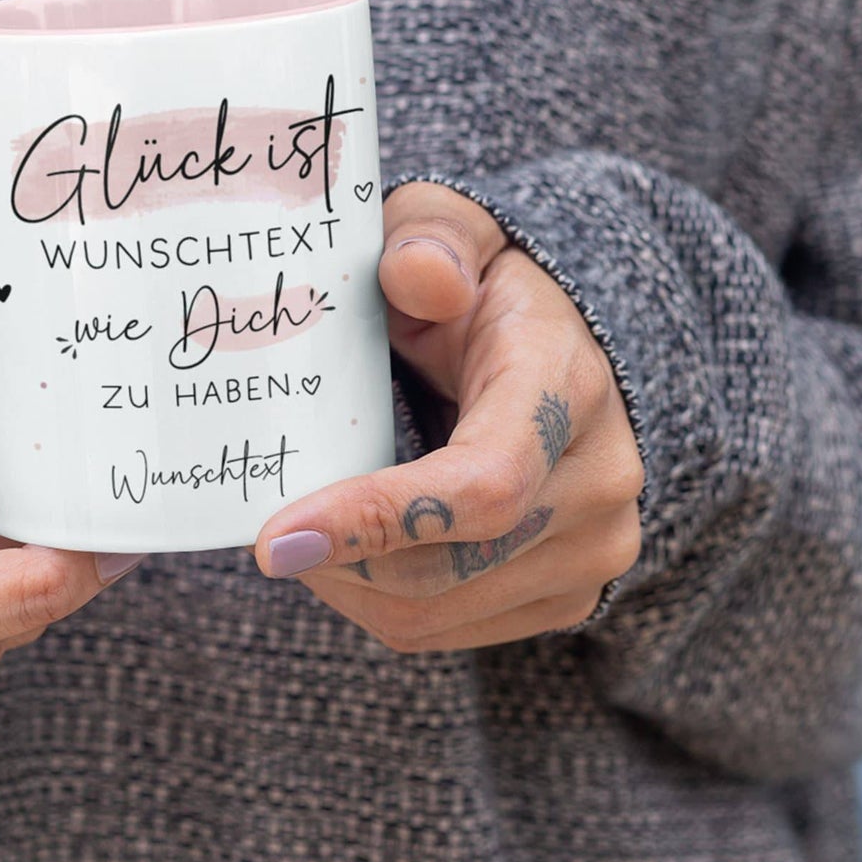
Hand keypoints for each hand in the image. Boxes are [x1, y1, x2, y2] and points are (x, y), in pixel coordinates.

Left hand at [247, 182, 643, 649]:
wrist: (569, 347)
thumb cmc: (486, 285)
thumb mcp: (454, 231)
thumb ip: (431, 239)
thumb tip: (417, 276)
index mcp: (566, 387)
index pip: (481, 484)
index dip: (376, 519)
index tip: (274, 538)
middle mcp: (598, 481)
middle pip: (445, 567)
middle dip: (335, 559)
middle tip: (263, 530)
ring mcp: (592, 550)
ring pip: (434, 613)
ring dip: (347, 585)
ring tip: (303, 532)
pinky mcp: (568, 597)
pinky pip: (447, 631)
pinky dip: (378, 601)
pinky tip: (351, 550)